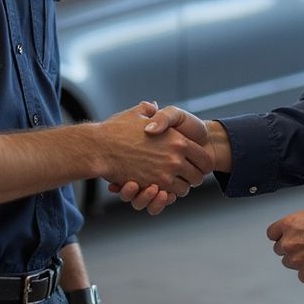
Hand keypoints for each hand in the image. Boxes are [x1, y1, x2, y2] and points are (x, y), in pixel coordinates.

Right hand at [97, 101, 212, 197]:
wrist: (99, 146)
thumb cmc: (117, 129)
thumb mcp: (138, 113)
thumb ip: (151, 111)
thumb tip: (154, 106)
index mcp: (178, 140)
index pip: (204, 159)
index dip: (203, 163)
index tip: (198, 164)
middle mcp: (174, 158)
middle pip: (197, 177)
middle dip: (194, 177)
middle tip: (187, 175)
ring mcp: (163, 174)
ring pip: (184, 189)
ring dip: (181, 188)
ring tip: (174, 182)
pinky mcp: (151, 186)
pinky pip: (168, 197)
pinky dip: (168, 196)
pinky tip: (163, 188)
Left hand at [266, 209, 303, 283]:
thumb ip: (296, 225)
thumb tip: (292, 232)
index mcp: (288, 225)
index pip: (271, 233)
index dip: (279, 236)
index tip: (283, 238)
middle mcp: (288, 242)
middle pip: (279, 249)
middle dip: (290, 248)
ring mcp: (296, 259)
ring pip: (289, 263)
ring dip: (298, 260)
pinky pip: (302, 276)